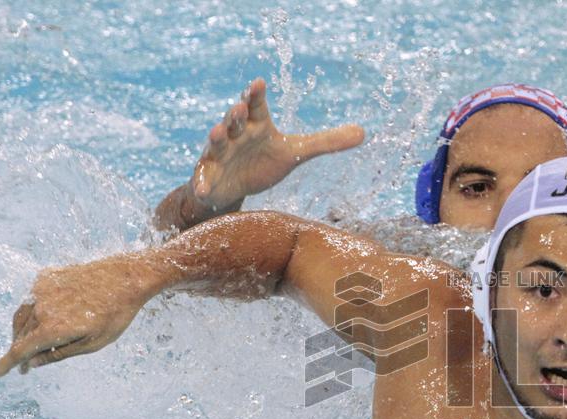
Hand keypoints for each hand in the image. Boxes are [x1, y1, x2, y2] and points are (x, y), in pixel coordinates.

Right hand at [0, 258, 158, 376]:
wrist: (126, 277)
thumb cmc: (115, 314)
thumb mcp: (93, 343)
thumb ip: (60, 354)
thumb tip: (33, 363)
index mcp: (53, 328)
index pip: (20, 350)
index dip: (7, 364)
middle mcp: (42, 308)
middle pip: (20, 335)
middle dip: (21, 352)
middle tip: (26, 366)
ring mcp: (41, 290)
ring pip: (22, 317)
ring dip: (23, 333)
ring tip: (33, 346)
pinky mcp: (45, 277)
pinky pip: (32, 299)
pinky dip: (34, 312)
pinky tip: (46, 319)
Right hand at [191, 77, 364, 209]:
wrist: (234, 188)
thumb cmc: (263, 162)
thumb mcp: (296, 153)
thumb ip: (326, 142)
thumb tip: (364, 132)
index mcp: (257, 126)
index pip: (257, 106)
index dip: (256, 95)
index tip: (259, 82)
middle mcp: (235, 136)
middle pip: (234, 121)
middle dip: (235, 114)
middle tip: (240, 107)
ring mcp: (218, 156)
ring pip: (215, 144)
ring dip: (215, 137)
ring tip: (217, 132)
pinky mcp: (207, 178)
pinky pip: (203, 180)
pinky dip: (202, 183)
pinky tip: (203, 188)